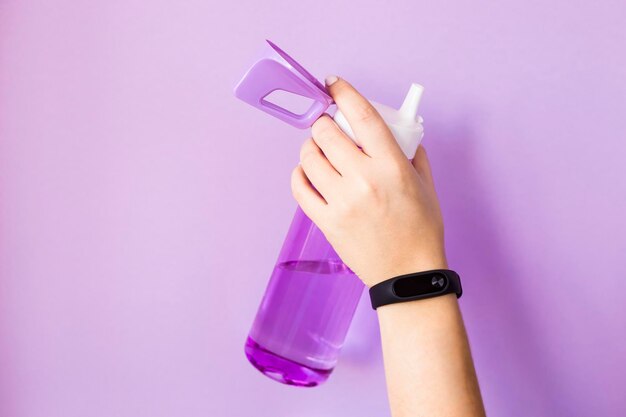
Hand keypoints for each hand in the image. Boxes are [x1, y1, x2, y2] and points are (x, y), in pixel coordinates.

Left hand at [291, 76, 446, 286]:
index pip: (362, 116)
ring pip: (309, 157)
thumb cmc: (421, 229)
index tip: (333, 83)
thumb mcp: (426, 186)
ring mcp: (341, 202)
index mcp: (391, 166)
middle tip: (329, 128)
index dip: (344, 93)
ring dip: (311, 147)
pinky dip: (300, 174)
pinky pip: (300, 187)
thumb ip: (413, 154)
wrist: (407, 274)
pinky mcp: (326, 221)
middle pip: (326, 133)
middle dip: (324, 123)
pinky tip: (308, 172)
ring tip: (319, 150)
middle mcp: (363, 180)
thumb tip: (399, 130)